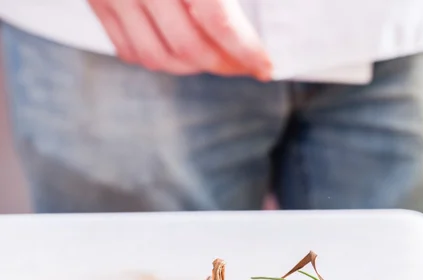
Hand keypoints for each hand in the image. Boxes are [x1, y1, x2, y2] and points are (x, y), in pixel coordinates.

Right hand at [87, 0, 271, 79]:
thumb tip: (243, 11)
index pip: (218, 20)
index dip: (246, 50)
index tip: (264, 66)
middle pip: (189, 47)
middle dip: (223, 64)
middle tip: (243, 64)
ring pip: (158, 57)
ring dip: (191, 68)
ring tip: (213, 59)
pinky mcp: (97, 0)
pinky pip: (129, 50)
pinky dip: (158, 59)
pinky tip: (178, 53)